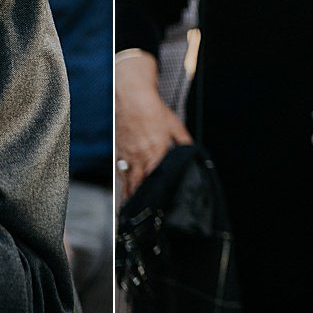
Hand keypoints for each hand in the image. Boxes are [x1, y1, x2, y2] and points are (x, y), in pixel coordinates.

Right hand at [116, 53, 191, 200]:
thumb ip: (184, 142)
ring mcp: (128, 153)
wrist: (132, 96)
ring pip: (128, 180)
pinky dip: (122, 180)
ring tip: (129, 210)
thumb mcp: (175, 125)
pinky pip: (120, 169)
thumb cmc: (154, 109)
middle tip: (140, 216)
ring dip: (129, 195)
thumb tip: (193, 152)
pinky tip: (123, 188)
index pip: (155, 180)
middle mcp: (141, 156)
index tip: (155, 208)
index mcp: (156, 152)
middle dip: (139, 202)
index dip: (155, 196)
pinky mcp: (119, 148)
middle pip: (138, 185)